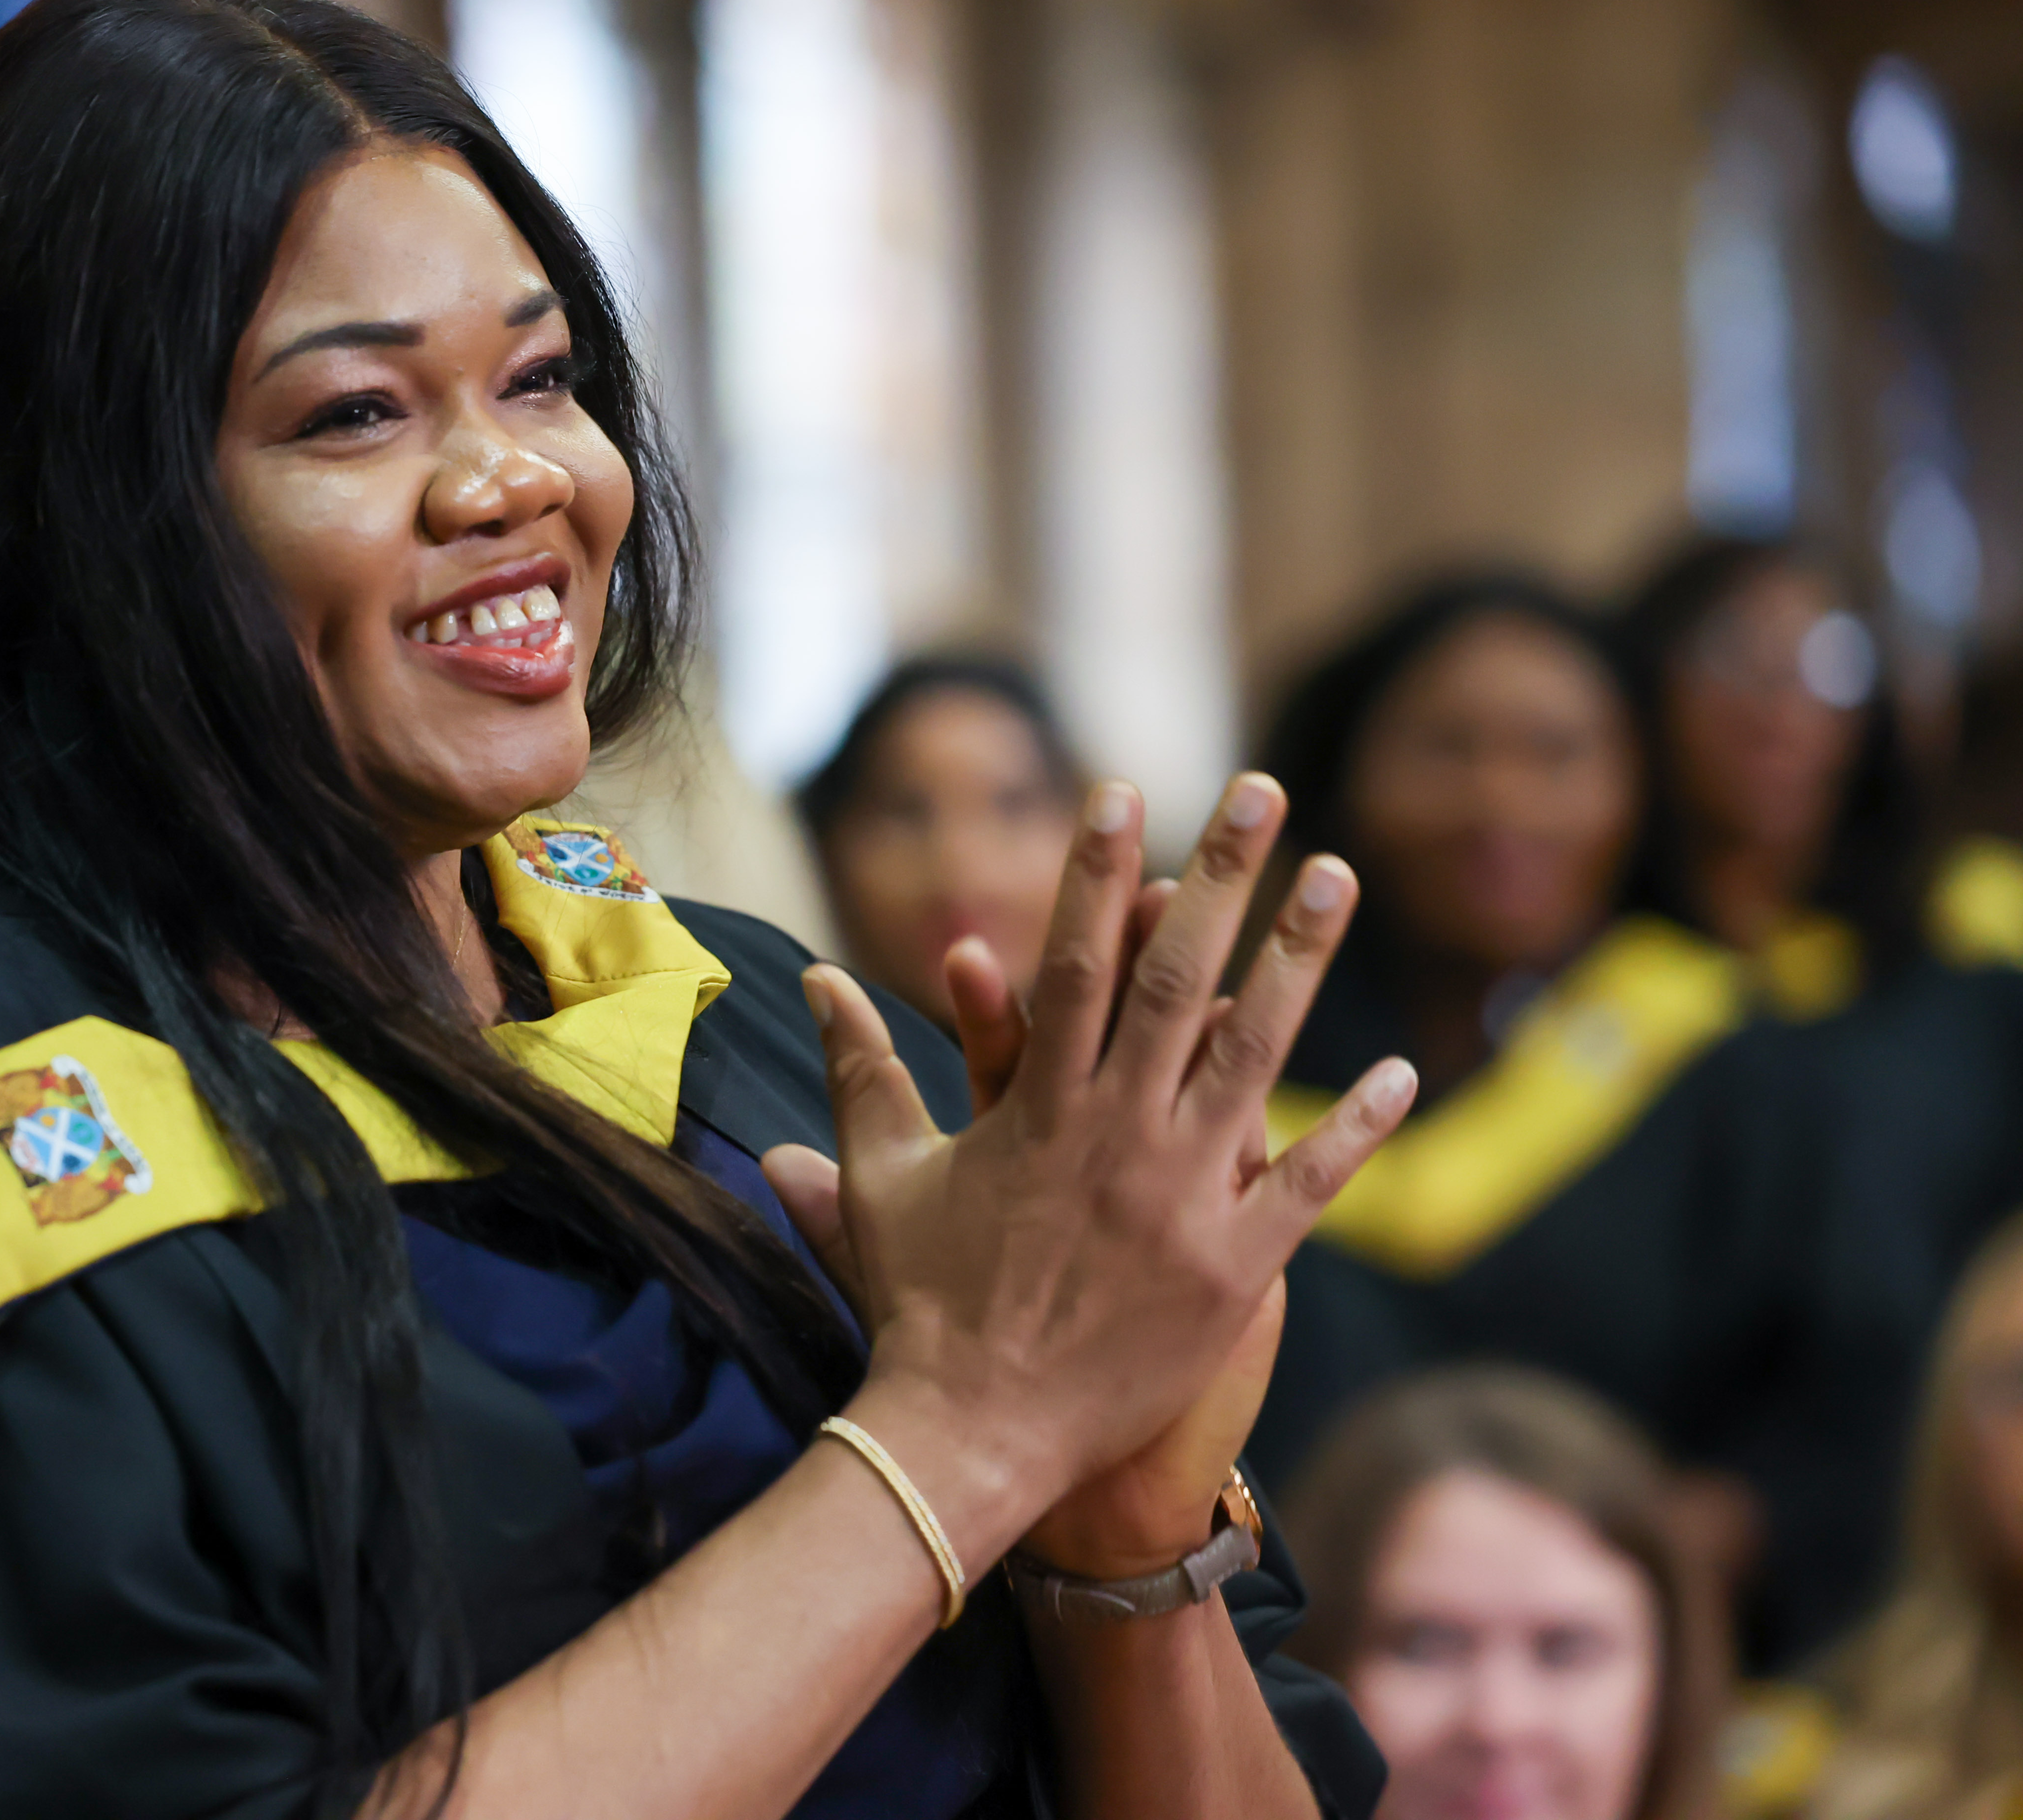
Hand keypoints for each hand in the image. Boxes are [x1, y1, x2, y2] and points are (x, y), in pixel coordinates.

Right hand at [761, 775, 1415, 1560]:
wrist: (972, 1434)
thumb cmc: (919, 1304)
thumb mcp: (879, 1176)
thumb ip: (859, 1069)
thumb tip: (817, 978)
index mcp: (1037, 1107)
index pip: (1074, 960)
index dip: (1098, 870)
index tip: (1122, 791)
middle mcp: (1117, 1135)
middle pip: (1176, 979)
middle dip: (1220, 877)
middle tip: (1261, 790)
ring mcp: (1182, 1200)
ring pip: (1256, 1056)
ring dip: (1302, 961)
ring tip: (1338, 875)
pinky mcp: (1233, 1270)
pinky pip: (1309, 1184)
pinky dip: (1361, 1129)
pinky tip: (1408, 1073)